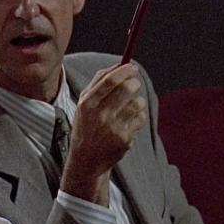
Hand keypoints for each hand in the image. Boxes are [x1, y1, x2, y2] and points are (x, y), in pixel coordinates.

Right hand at [61, 63, 146, 203]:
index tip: (132, 67)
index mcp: (87, 103)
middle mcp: (99, 115)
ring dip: (137, 101)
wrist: (86, 159)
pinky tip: (127, 122)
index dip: (125, 71)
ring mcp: (113, 128)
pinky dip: (138, 117)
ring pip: (137, 103)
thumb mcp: (84, 104)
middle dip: (135, 83)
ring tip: (129, 106)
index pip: (110, 80)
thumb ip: (99, 83)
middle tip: (134, 83)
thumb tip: (120, 64)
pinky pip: (140, 118)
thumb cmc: (87, 125)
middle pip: (127, 89)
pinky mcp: (124, 139)